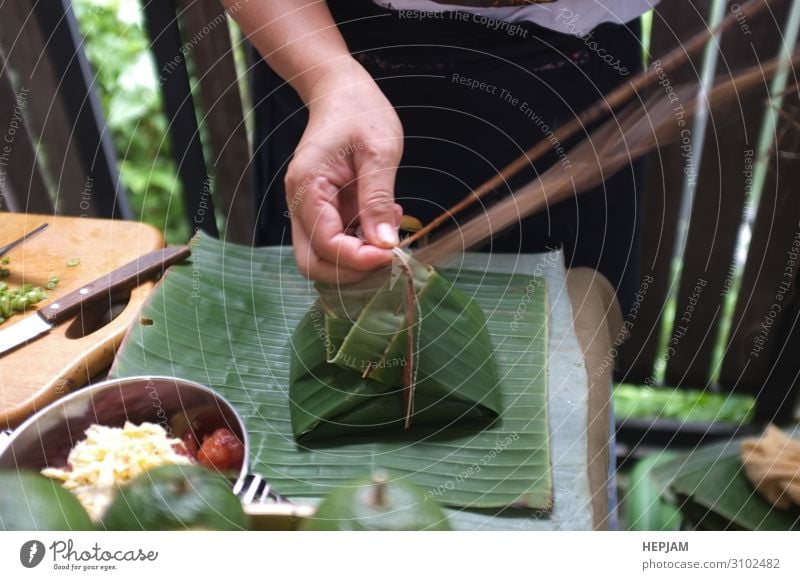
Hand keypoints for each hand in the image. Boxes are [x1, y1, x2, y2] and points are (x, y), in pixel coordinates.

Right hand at [285, 59, 403, 283]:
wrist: (341, 91)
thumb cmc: (360, 111)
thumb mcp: (379, 152)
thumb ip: (378, 200)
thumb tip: (384, 245)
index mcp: (307, 187)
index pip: (325, 245)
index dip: (358, 259)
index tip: (391, 254)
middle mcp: (300, 203)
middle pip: (314, 264)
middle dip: (352, 271)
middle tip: (388, 256)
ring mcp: (310, 210)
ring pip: (324, 259)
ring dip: (358, 259)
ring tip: (389, 229)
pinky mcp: (324, 211)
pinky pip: (337, 242)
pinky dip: (361, 244)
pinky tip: (384, 221)